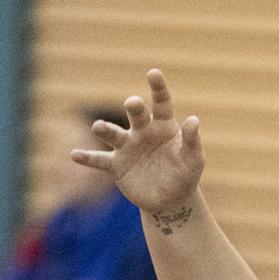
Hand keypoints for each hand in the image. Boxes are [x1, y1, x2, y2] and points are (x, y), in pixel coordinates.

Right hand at [69, 69, 204, 213]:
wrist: (171, 199)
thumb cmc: (185, 174)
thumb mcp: (193, 160)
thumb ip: (192, 141)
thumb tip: (194, 120)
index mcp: (163, 126)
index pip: (161, 103)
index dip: (158, 87)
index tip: (154, 72)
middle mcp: (142, 132)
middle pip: (136, 114)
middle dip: (134, 107)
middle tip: (133, 103)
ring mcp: (127, 147)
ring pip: (113, 134)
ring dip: (104, 129)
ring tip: (98, 127)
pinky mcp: (116, 166)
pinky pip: (99, 160)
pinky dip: (87, 158)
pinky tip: (75, 155)